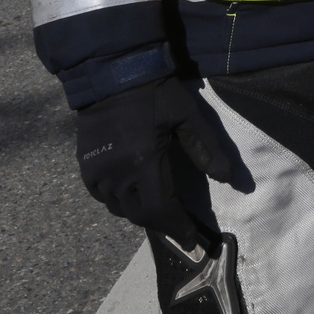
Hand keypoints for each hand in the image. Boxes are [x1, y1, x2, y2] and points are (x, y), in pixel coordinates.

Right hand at [74, 76, 236, 245]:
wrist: (113, 73)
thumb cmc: (156, 94)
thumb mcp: (189, 116)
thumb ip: (207, 149)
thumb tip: (228, 178)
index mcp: (144, 162)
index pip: (161, 210)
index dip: (177, 228)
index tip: (191, 240)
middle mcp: (117, 174)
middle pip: (139, 215)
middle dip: (161, 223)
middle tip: (179, 225)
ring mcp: (97, 172)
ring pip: (119, 208)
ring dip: (139, 212)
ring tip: (158, 208)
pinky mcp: (84, 165)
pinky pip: (101, 196)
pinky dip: (118, 201)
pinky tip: (132, 192)